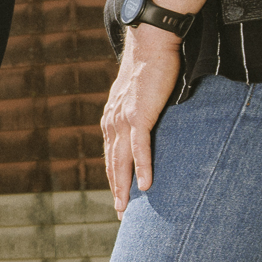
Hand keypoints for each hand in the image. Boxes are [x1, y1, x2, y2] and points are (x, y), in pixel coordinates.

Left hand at [98, 27, 180, 213]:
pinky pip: (140, 148)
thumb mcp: (138, 97)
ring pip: (122, 161)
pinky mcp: (139, 116)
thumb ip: (137, 114)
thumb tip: (145, 126)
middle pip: (113, 164)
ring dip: (125, 186)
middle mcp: (112, 123)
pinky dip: (142, 167)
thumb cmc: (149, 70)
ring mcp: (123, 120)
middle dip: (116, 190)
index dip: (115, 178)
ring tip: (127, 209)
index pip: (112, 156)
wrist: (151, 46)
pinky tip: (145, 185)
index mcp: (111, 121)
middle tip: (121, 214)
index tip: (120, 198)